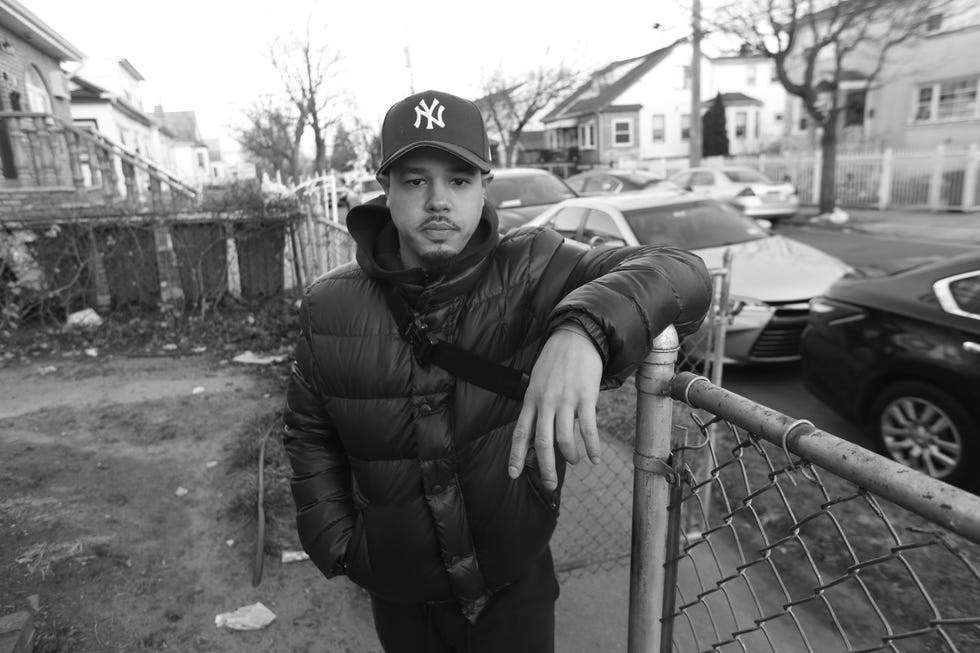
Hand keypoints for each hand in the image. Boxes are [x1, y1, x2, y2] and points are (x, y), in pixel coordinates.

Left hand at [508, 326, 602, 490]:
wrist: (576, 337)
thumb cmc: (555, 363)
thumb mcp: (538, 383)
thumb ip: (537, 409)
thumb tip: (537, 438)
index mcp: (531, 399)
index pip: (520, 433)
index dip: (516, 456)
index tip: (514, 475)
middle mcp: (545, 402)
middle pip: (543, 443)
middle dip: (545, 468)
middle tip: (549, 485)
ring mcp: (565, 400)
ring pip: (564, 439)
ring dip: (570, 456)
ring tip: (575, 461)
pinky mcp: (585, 397)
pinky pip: (588, 428)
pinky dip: (592, 447)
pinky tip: (595, 458)